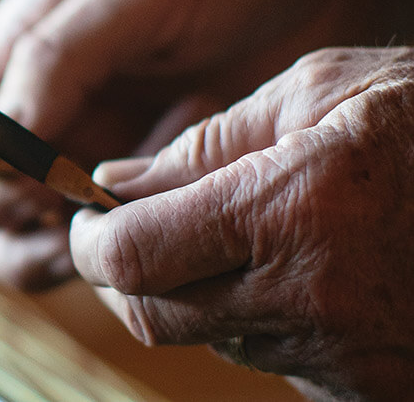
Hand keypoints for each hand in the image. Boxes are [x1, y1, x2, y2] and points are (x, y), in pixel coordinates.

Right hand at [0, 0, 378, 290]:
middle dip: (21, 228)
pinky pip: (115, 233)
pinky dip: (133, 242)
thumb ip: (55, 58)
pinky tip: (179, 211)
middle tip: (88, 223)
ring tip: (135, 226)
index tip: (44, 188)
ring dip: (74, 246)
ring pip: (38, 233)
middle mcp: (46, 107)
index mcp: (20, 51)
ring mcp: (98, 147)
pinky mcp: (151, 176)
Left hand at [71, 47, 413, 398]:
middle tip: (141, 228)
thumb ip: (209, 140)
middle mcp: (310, 297)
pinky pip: (274, 363)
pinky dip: (260, 321)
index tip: (89, 216)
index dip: (89, 238)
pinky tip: (303, 272)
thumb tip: (119, 181)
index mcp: (289, 209)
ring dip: (197, 293)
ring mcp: (345, 356)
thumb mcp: (325, 89)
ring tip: (246, 235)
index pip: (129, 255)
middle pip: (152, 312)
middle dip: (127, 271)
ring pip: (210, 337)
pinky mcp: (371, 390)